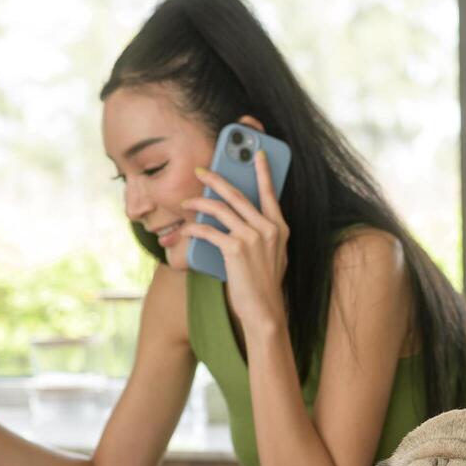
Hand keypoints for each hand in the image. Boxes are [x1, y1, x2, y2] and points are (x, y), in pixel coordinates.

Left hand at [182, 150, 288, 334]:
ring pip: (221, 210)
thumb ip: (263, 235)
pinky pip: (209, 231)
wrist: (264, 311)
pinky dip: (194, 229)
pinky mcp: (236, 249)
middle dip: (217, 179)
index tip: (258, 154)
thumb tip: (242, 220)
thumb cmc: (265, 285)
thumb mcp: (273, 256)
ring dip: (199, 203)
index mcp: (280, 228)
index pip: (270, 193)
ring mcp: (253, 238)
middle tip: (201, 171)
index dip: (263, 172)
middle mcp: (268, 229)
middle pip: (238, 195)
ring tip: (186, 202)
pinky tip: (185, 229)